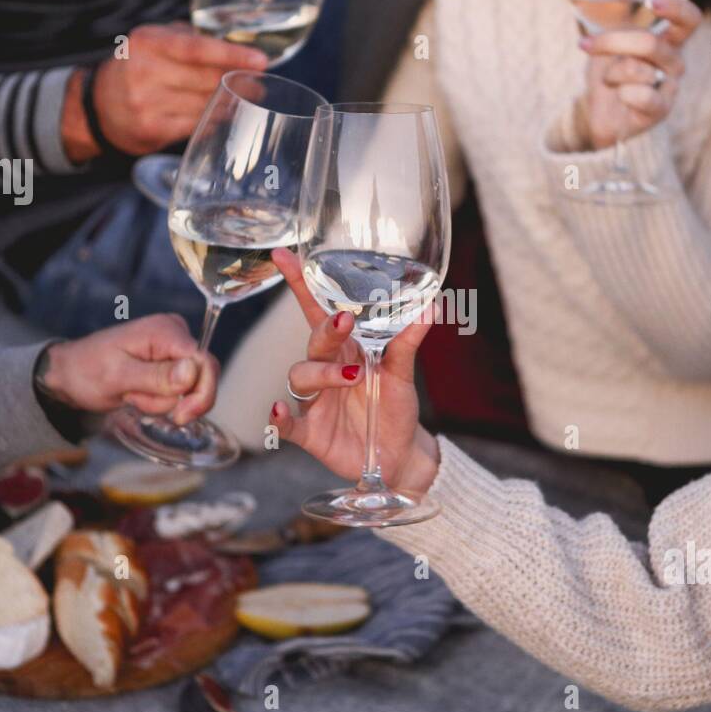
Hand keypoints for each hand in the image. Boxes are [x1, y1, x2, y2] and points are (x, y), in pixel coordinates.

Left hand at [38, 314, 216, 424]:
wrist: (70, 374)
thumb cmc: (87, 371)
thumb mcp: (118, 376)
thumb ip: (157, 375)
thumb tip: (192, 372)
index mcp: (165, 330)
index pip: (205, 362)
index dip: (200, 393)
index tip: (181, 417)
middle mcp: (175, 334)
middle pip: (202, 377)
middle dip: (173, 399)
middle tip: (137, 399)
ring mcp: (173, 349)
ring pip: (189, 389)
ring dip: (159, 401)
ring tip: (130, 393)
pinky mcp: (169, 363)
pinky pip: (179, 390)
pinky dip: (158, 400)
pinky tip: (136, 393)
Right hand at [62, 23, 267, 161]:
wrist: (96, 106)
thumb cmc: (136, 67)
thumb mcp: (153, 42)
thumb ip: (188, 38)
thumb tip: (235, 44)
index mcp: (146, 42)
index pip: (196, 48)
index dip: (231, 55)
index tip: (260, 60)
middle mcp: (143, 72)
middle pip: (205, 79)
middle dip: (238, 81)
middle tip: (259, 83)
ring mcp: (146, 104)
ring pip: (203, 104)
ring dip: (229, 102)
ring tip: (246, 98)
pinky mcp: (151, 130)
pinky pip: (195, 125)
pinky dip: (213, 119)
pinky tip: (225, 115)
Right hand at [267, 249, 440, 494]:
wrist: (398, 455)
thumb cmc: (394, 407)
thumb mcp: (402, 373)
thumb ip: (408, 341)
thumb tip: (432, 305)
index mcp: (345, 349)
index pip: (317, 311)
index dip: (299, 284)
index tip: (284, 256)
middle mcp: (324, 369)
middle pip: (314, 342)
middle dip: (325, 331)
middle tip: (344, 322)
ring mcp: (315, 400)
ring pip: (302, 376)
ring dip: (323, 374)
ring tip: (352, 376)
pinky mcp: (310, 431)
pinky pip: (288, 422)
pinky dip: (280, 416)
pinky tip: (278, 409)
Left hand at [576, 0, 701, 148]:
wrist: (596, 112)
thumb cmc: (609, 66)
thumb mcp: (607, 28)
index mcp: (668, 38)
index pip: (689, 19)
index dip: (676, 8)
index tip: (652, 1)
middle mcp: (675, 62)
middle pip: (651, 44)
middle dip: (612, 42)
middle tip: (586, 44)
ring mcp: (669, 87)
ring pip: (638, 71)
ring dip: (611, 74)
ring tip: (609, 81)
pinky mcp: (659, 111)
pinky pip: (643, 97)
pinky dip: (623, 94)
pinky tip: (620, 96)